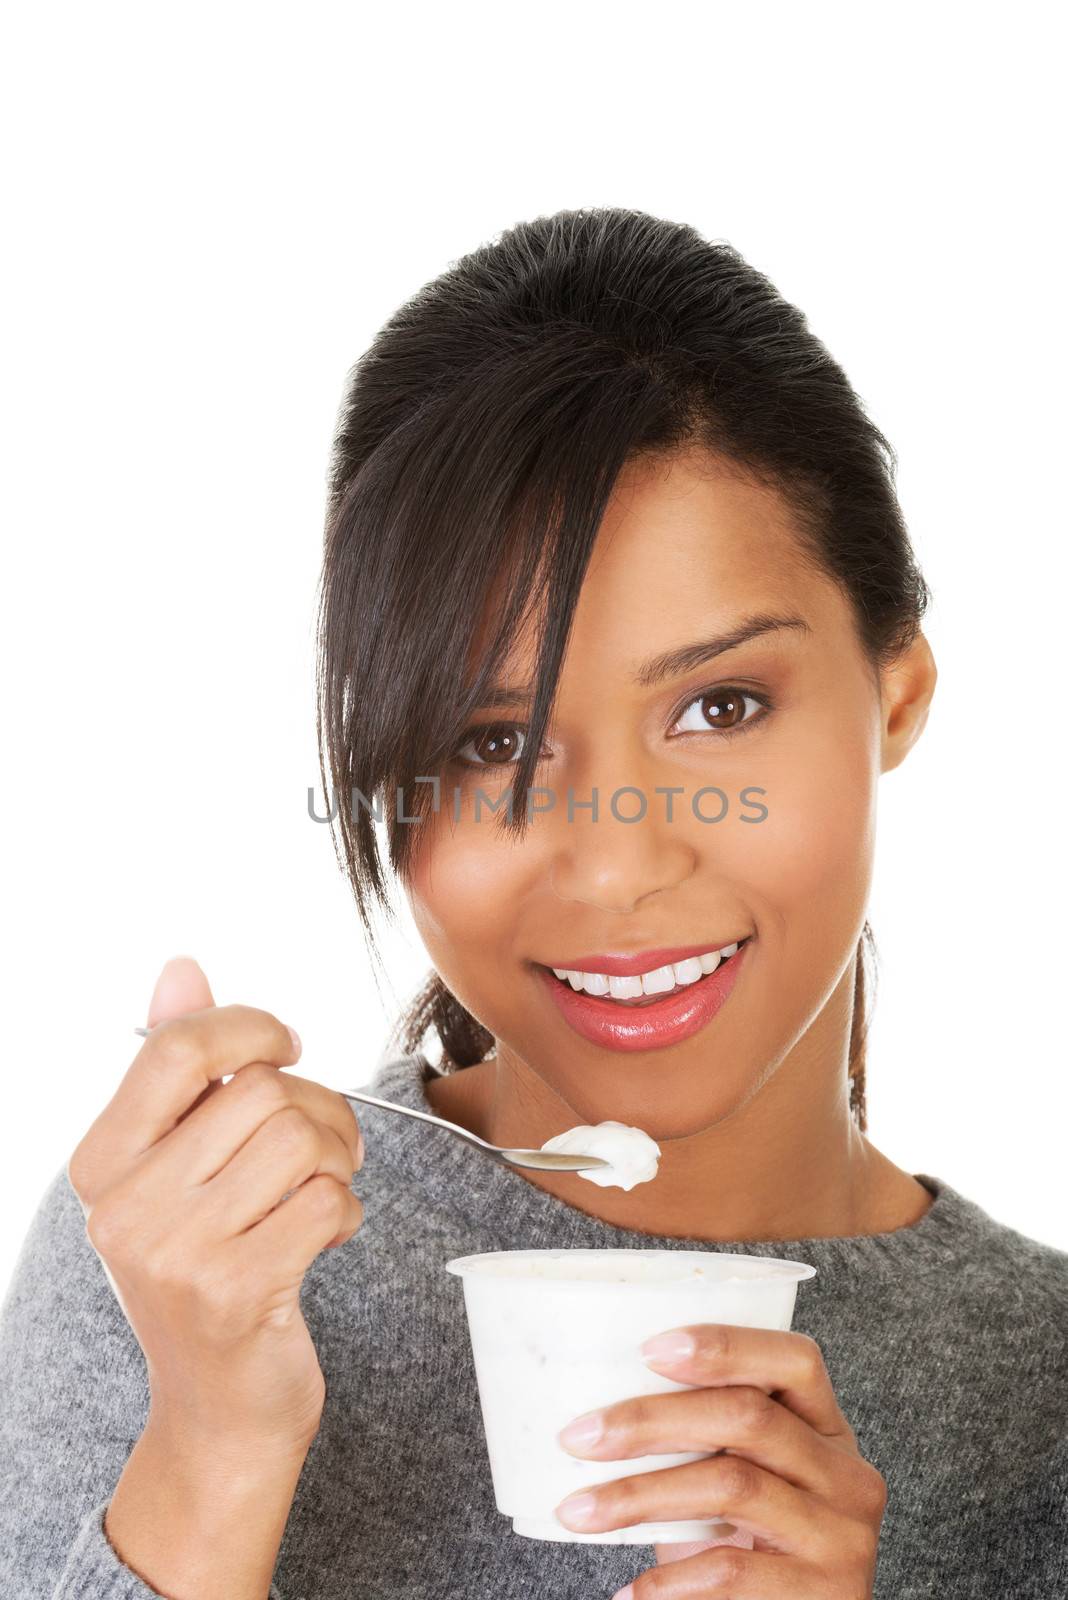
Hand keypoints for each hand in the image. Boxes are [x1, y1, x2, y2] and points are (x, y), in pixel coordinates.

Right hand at [67, 956, 365, 1457]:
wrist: (218, 1409)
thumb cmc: (209, 1266)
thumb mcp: (177, 1168)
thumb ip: (178, 1068)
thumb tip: (180, 966)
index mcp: (101, 1162)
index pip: (175, 1046)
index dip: (249, 1026)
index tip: (287, 1047)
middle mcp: (124, 1206)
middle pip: (258, 1089)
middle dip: (317, 1106)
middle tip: (325, 1145)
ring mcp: (176, 1253)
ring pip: (300, 1137)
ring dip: (339, 1156)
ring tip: (326, 1187)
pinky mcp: (236, 1292)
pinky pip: (327, 1198)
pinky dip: (348, 1210)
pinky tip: (326, 1235)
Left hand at [554, 1321, 886, 1597]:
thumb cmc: (750, 1548)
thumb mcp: (742, 1480)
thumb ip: (705, 1438)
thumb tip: (596, 1407)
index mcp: (826, 1428)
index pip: (794, 1359)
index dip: (725, 1345)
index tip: (647, 1349)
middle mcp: (847, 1474)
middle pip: (749, 1417)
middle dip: (652, 1420)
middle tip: (579, 1436)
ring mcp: (843, 1535)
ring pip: (733, 1486)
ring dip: (640, 1497)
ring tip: (578, 1512)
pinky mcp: (827, 1592)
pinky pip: (732, 1570)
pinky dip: (668, 1581)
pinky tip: (630, 1590)